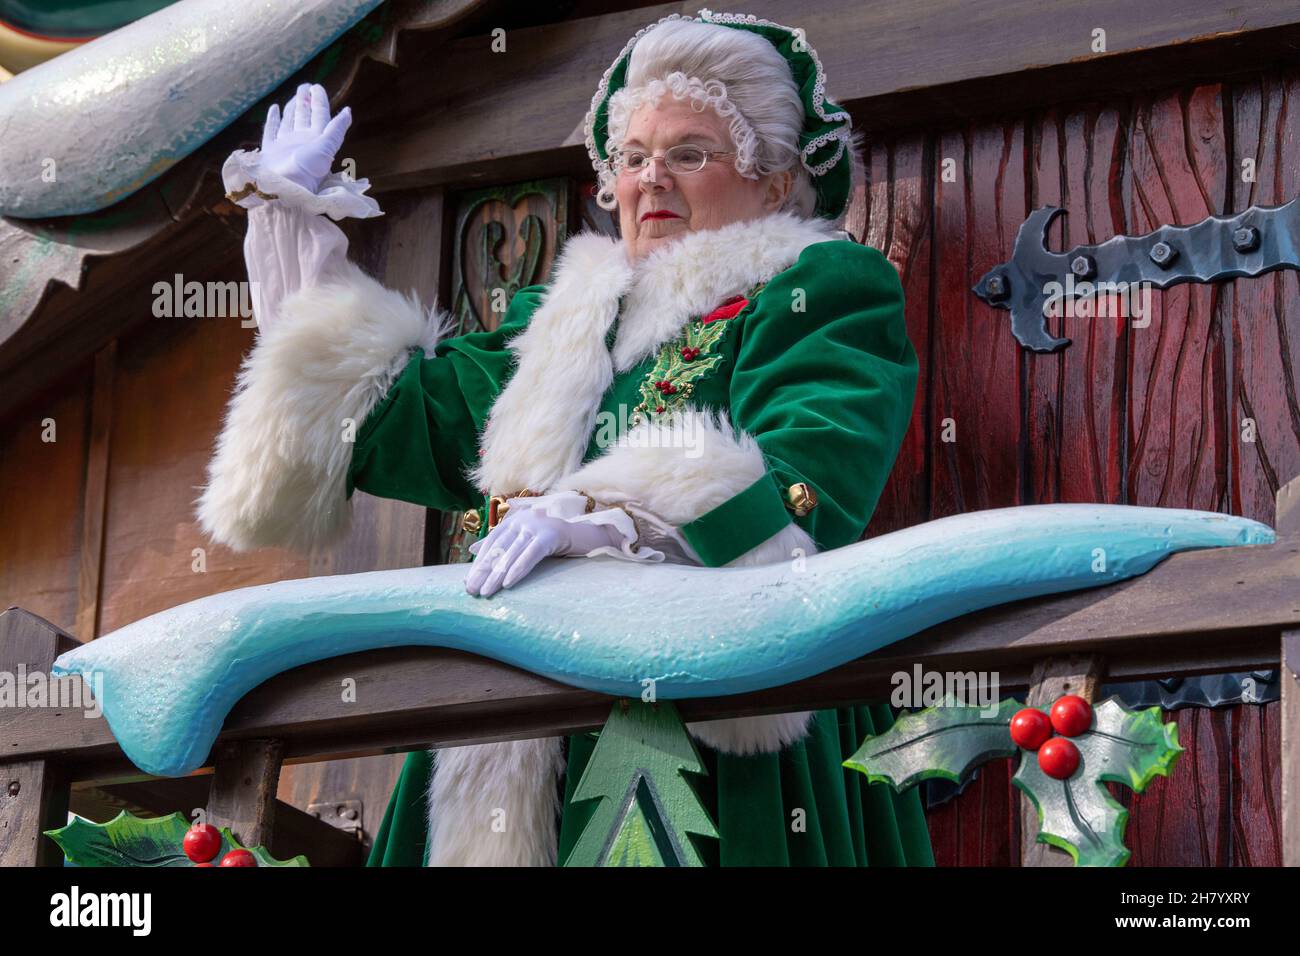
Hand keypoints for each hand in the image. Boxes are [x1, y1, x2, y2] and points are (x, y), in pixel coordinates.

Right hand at [260, 83, 351, 193]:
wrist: (284, 189)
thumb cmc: (306, 171)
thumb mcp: (326, 147)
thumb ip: (336, 129)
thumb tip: (348, 111)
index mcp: (317, 139)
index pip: (320, 114)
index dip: (319, 99)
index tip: (317, 86)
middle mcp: (302, 140)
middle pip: (305, 115)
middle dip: (306, 100)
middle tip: (306, 86)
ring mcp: (285, 144)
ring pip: (290, 120)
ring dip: (293, 107)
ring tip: (296, 95)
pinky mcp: (271, 150)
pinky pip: (271, 130)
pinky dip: (273, 119)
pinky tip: (274, 108)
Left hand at [465, 506, 620, 596]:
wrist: (594, 530)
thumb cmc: (561, 537)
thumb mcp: (529, 539)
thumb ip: (504, 541)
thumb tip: (474, 549)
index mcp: (516, 519)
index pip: (492, 542)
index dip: (480, 562)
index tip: (468, 581)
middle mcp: (524, 518)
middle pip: (499, 547)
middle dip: (483, 570)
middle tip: (471, 590)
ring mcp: (538, 524)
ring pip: (512, 552)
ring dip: (497, 574)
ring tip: (485, 592)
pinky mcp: (552, 533)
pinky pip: (531, 554)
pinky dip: (519, 569)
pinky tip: (508, 584)